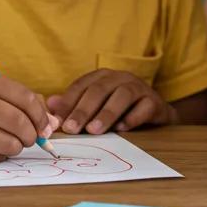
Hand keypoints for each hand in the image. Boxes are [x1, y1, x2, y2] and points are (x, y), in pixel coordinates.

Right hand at [0, 70, 57, 163]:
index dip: (41, 115)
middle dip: (31, 135)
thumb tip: (52, 124)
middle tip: (29, 138)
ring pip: (8, 144)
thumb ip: (15, 100)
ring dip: (16, 147)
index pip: (25, 99)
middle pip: (19, 122)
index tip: (44, 126)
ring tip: (10, 143)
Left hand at [47, 70, 176, 133]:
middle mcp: (120, 78)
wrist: (154, 110)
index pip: (81, 85)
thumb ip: (74, 104)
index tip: (58, 121)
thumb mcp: (96, 105)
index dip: (69, 102)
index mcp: (102, 76)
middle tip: (71, 128)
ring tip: (93, 130)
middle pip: (100, 89)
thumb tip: (51, 104)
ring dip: (106, 113)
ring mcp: (139, 88)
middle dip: (83, 109)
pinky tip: (121, 129)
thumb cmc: (120, 107)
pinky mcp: (154, 101)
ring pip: (122, 95)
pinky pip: (144, 107)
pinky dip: (132, 118)